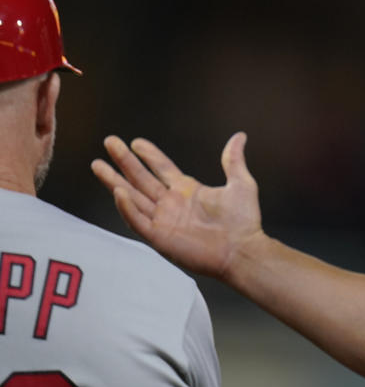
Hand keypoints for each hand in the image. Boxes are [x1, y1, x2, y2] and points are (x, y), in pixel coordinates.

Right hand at [90, 132, 264, 280]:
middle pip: (141, 178)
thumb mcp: (241, 183)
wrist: (243, 250)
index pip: (162, 168)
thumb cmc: (244, 221)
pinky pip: (138, 221)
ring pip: (132, 197)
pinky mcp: (160, 238)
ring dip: (115, 181)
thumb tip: (240, 136)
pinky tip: (118, 192)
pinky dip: (127, 208)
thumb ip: (233, 160)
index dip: (150, 155)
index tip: (136, 142)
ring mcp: (163, 220)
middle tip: (110, 142)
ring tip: (98, 164)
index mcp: (187, 190)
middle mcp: (171, 204)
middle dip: (124, 161)